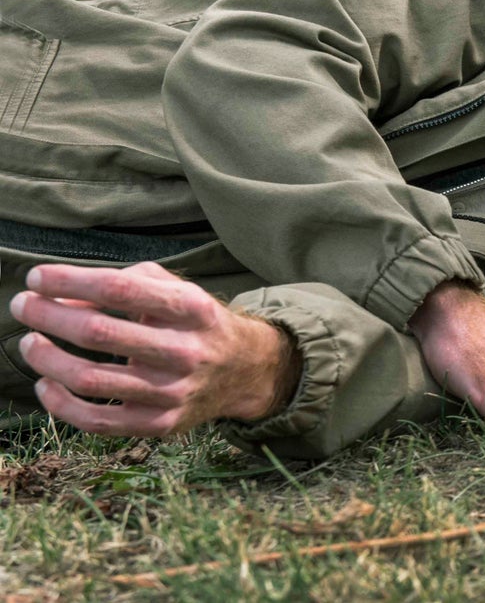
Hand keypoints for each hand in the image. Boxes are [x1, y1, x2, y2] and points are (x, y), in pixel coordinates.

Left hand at [9, 262, 299, 436]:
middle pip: (98, 332)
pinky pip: (95, 420)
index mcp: (191, 308)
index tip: (37, 278)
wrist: (245, 371)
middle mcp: (185, 350)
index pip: (119, 289)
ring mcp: (172, 391)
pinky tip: (45, 383)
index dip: (69, 281)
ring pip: (88, 378)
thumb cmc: (196, 323)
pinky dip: (59, 403)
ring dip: (45, 358)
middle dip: (48, 315)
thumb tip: (62, 297)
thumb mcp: (174, 290)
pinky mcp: (160, 423)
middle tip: (22, 306)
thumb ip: (125, 284)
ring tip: (29, 343)